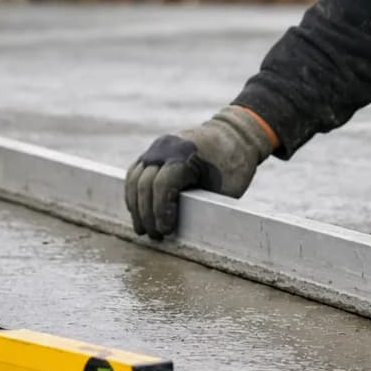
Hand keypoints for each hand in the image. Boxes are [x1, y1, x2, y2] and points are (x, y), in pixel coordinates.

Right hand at [124, 105, 273, 239]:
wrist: (235, 133)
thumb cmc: (234, 162)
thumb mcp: (228, 188)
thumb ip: (209, 207)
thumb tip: (193, 234)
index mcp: (186, 154)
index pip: (163, 186)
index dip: (160, 211)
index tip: (166, 231)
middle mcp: (166, 147)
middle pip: (144, 184)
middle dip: (146, 214)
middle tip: (153, 236)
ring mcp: (158, 147)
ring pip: (134, 178)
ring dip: (136, 205)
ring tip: (142, 228)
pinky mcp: (155, 150)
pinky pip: (136, 172)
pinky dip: (134, 191)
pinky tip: (139, 210)